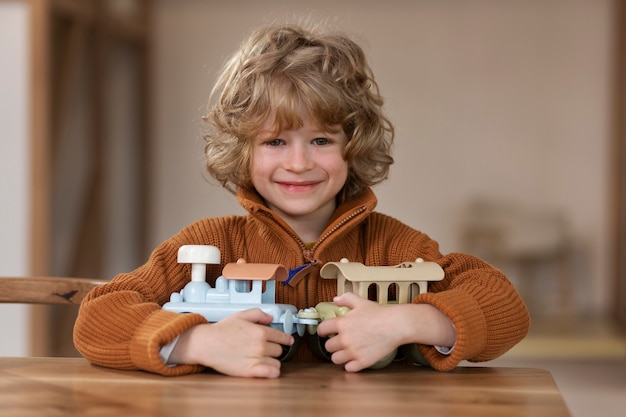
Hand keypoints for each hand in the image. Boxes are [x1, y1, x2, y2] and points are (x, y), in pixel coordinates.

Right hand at [169, 308, 293, 377]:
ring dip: (272, 360)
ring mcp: (256, 358)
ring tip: (262, 358)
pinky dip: (273, 372)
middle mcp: (261, 345)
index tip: (289, 340)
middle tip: (264, 348)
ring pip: (276, 362)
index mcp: (260, 331)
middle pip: (279, 350)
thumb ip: (258, 314)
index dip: (286, 338)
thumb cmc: (221, 330)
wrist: (206, 344)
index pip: (282, 336)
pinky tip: (268, 369)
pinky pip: (271, 373)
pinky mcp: (250, 371)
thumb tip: (270, 317)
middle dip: (273, 349)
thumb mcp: (241, 315)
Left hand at [317, 293, 455, 371]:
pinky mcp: (362, 362)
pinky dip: (350, 365)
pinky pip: (348, 368)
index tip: (325, 332)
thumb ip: (346, 298)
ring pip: (335, 359)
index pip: (321, 330)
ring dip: (339, 356)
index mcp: (341, 323)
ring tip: (346, 352)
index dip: (322, 331)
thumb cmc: (379, 313)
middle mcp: (344, 339)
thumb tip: (335, 299)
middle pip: (328, 347)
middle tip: (340, 342)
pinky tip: (355, 359)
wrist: (396, 325)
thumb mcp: (361, 302)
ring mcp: (353, 352)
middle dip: (333, 344)